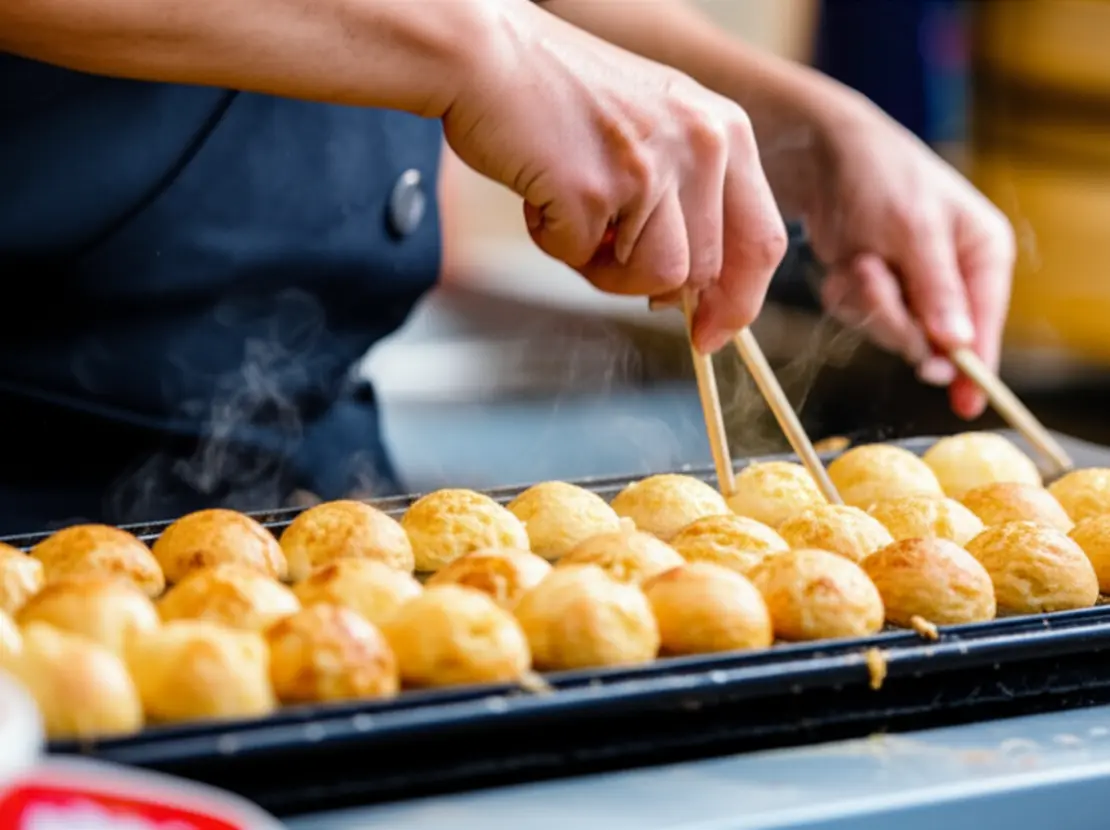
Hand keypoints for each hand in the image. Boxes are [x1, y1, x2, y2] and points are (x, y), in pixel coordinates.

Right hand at [441, 2, 786, 352]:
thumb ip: (689, 199)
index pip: (763, 240)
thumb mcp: (657, 131)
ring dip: (604, 269)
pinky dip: (552, 240)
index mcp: (725, 132)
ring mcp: (650, 168)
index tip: (710, 334)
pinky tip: (541, 191)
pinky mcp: (594, 190)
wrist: (489, 55)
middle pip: (702, 273)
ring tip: (572, 213)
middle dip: (649, 283)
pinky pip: (582, 259)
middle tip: (604, 249)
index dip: (740, 302)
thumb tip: (688, 294)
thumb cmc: (564, 97)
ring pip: (654, 279)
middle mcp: (701, 145)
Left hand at [801, 100, 1014, 418]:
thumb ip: (935, 288)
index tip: (965, 403)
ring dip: (866, 299)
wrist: (820, 156)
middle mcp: (954, 275)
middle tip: (871, 272)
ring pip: (890, 331)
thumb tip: (957, 345)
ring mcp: (913, 286)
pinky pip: (861, 317)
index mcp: (984, 253)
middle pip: (931, 339)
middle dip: (894, 315)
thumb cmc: (880, 177)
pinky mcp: (876, 290)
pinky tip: (844, 260)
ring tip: (858, 254)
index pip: (986, 325)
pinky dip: (846, 294)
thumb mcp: (913, 229)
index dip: (974, 366)